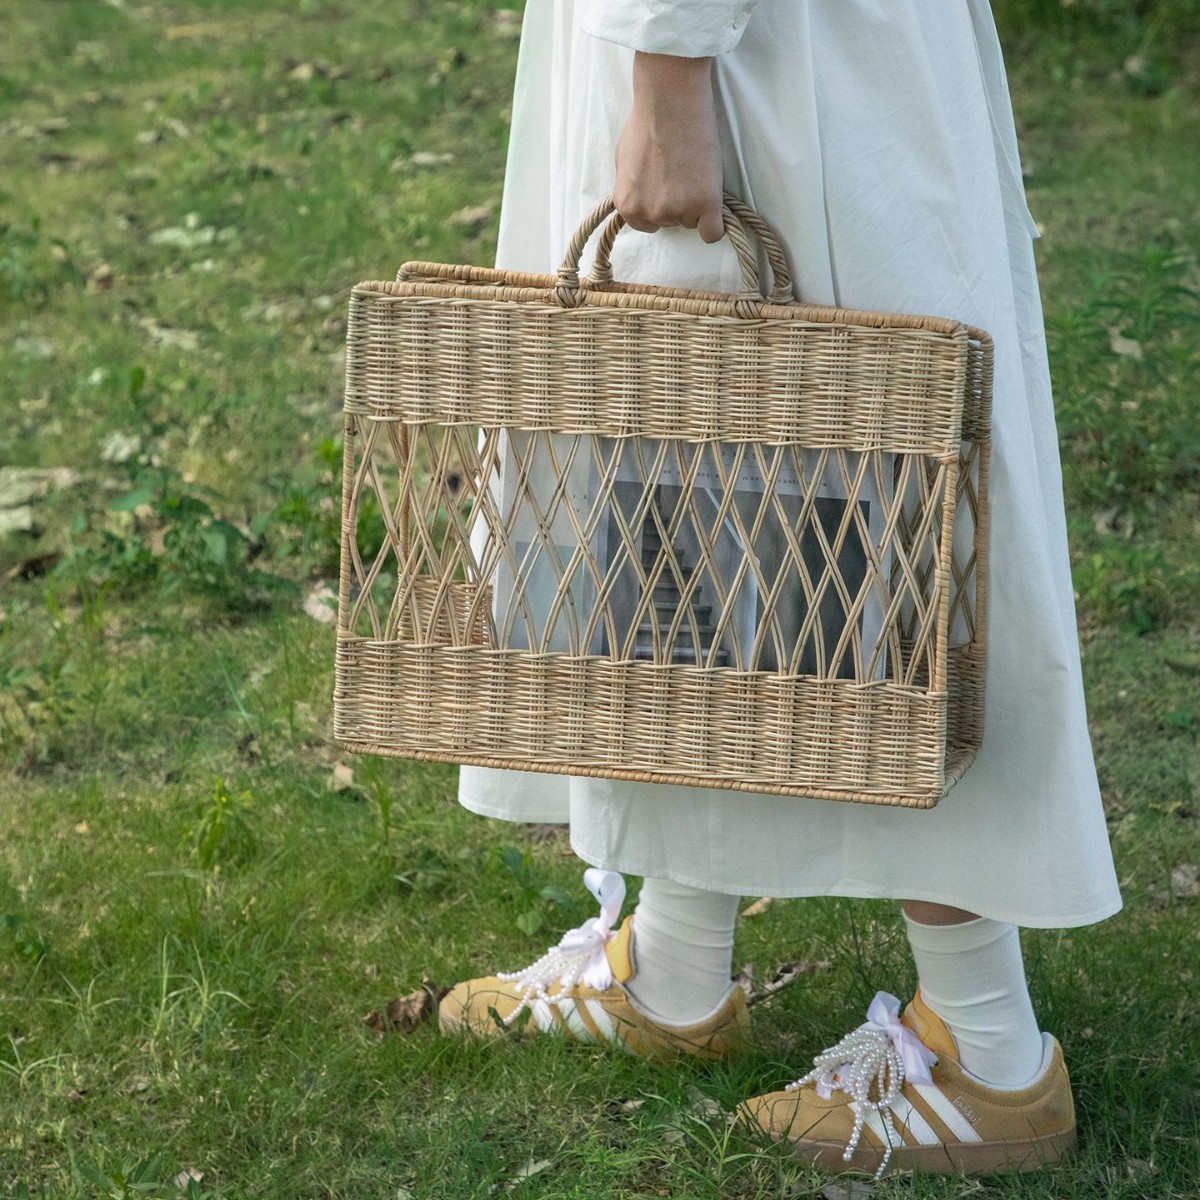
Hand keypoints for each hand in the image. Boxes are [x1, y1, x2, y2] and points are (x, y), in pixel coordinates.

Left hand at [613, 53, 724, 243]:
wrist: (671, 100)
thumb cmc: (646, 121)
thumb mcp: (623, 160)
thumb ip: (631, 187)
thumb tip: (640, 198)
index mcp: (627, 205)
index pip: (648, 225)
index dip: (660, 205)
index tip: (667, 187)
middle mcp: (650, 213)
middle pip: (672, 223)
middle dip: (678, 201)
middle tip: (683, 170)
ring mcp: (678, 210)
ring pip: (693, 221)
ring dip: (697, 202)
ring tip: (695, 168)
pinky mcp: (705, 204)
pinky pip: (713, 233)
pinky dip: (715, 223)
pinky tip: (714, 205)